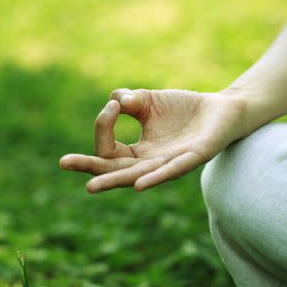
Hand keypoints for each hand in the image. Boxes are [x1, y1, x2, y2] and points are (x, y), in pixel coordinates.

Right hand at [59, 88, 252, 192]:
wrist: (222, 109)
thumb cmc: (184, 109)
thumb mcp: (149, 100)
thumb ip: (130, 100)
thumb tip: (115, 100)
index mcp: (139, 152)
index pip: (108, 149)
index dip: (104, 125)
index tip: (113, 105)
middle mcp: (151, 163)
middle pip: (114, 170)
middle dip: (89, 167)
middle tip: (63, 162)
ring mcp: (170, 164)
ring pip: (137, 175)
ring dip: (114, 180)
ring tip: (91, 186)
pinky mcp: (193, 158)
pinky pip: (172, 171)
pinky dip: (154, 178)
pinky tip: (139, 184)